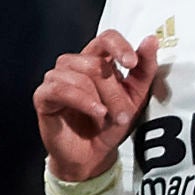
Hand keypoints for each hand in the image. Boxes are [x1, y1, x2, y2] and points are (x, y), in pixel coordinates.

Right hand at [33, 30, 158, 181]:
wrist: (92, 156)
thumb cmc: (110, 124)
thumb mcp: (135, 97)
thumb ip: (144, 69)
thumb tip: (151, 40)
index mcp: (97, 59)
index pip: (106, 38)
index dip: (119, 46)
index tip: (131, 63)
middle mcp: (74, 64)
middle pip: (95, 63)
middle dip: (114, 91)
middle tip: (123, 114)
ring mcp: (56, 78)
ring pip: (79, 75)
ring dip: (99, 99)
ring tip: (106, 117)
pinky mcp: (43, 96)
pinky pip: (61, 88)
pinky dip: (82, 100)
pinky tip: (96, 112)